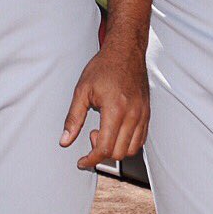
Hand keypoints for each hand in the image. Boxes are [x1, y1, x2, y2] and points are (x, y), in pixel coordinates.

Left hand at [60, 40, 149, 169]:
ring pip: (132, 150)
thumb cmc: (104, 67)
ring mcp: (142, 115)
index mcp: (115, 110)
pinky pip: (140, 140)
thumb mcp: (82, 90)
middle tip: (91, 134)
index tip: (82, 161)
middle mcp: (132, 115)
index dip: (91, 159)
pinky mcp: (147, 114)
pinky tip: (115, 131)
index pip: (105, 148)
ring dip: (116, 149)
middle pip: (119, 153)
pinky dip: (127, 143)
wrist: (125, 51)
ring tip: (104, 131)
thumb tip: (65, 141)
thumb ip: (73, 118)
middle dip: (102, 152)